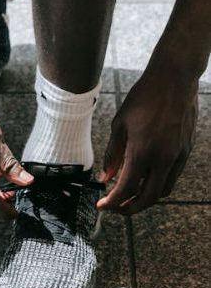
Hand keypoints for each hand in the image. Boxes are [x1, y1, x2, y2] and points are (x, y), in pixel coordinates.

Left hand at [98, 70, 197, 214]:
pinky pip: (172, 176)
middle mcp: (163, 158)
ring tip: (128, 195)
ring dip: (145, 198)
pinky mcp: (186, 150)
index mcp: (142, 151)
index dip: (112, 202)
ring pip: (163, 190)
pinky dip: (157, 184)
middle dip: (130, 208)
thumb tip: (105, 177)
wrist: (174, 79)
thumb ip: (113, 154)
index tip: (101, 206)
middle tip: (115, 208)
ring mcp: (178, 156)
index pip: (126, 188)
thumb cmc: (143, 98)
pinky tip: (144, 178)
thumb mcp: (120, 125)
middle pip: (148, 198)